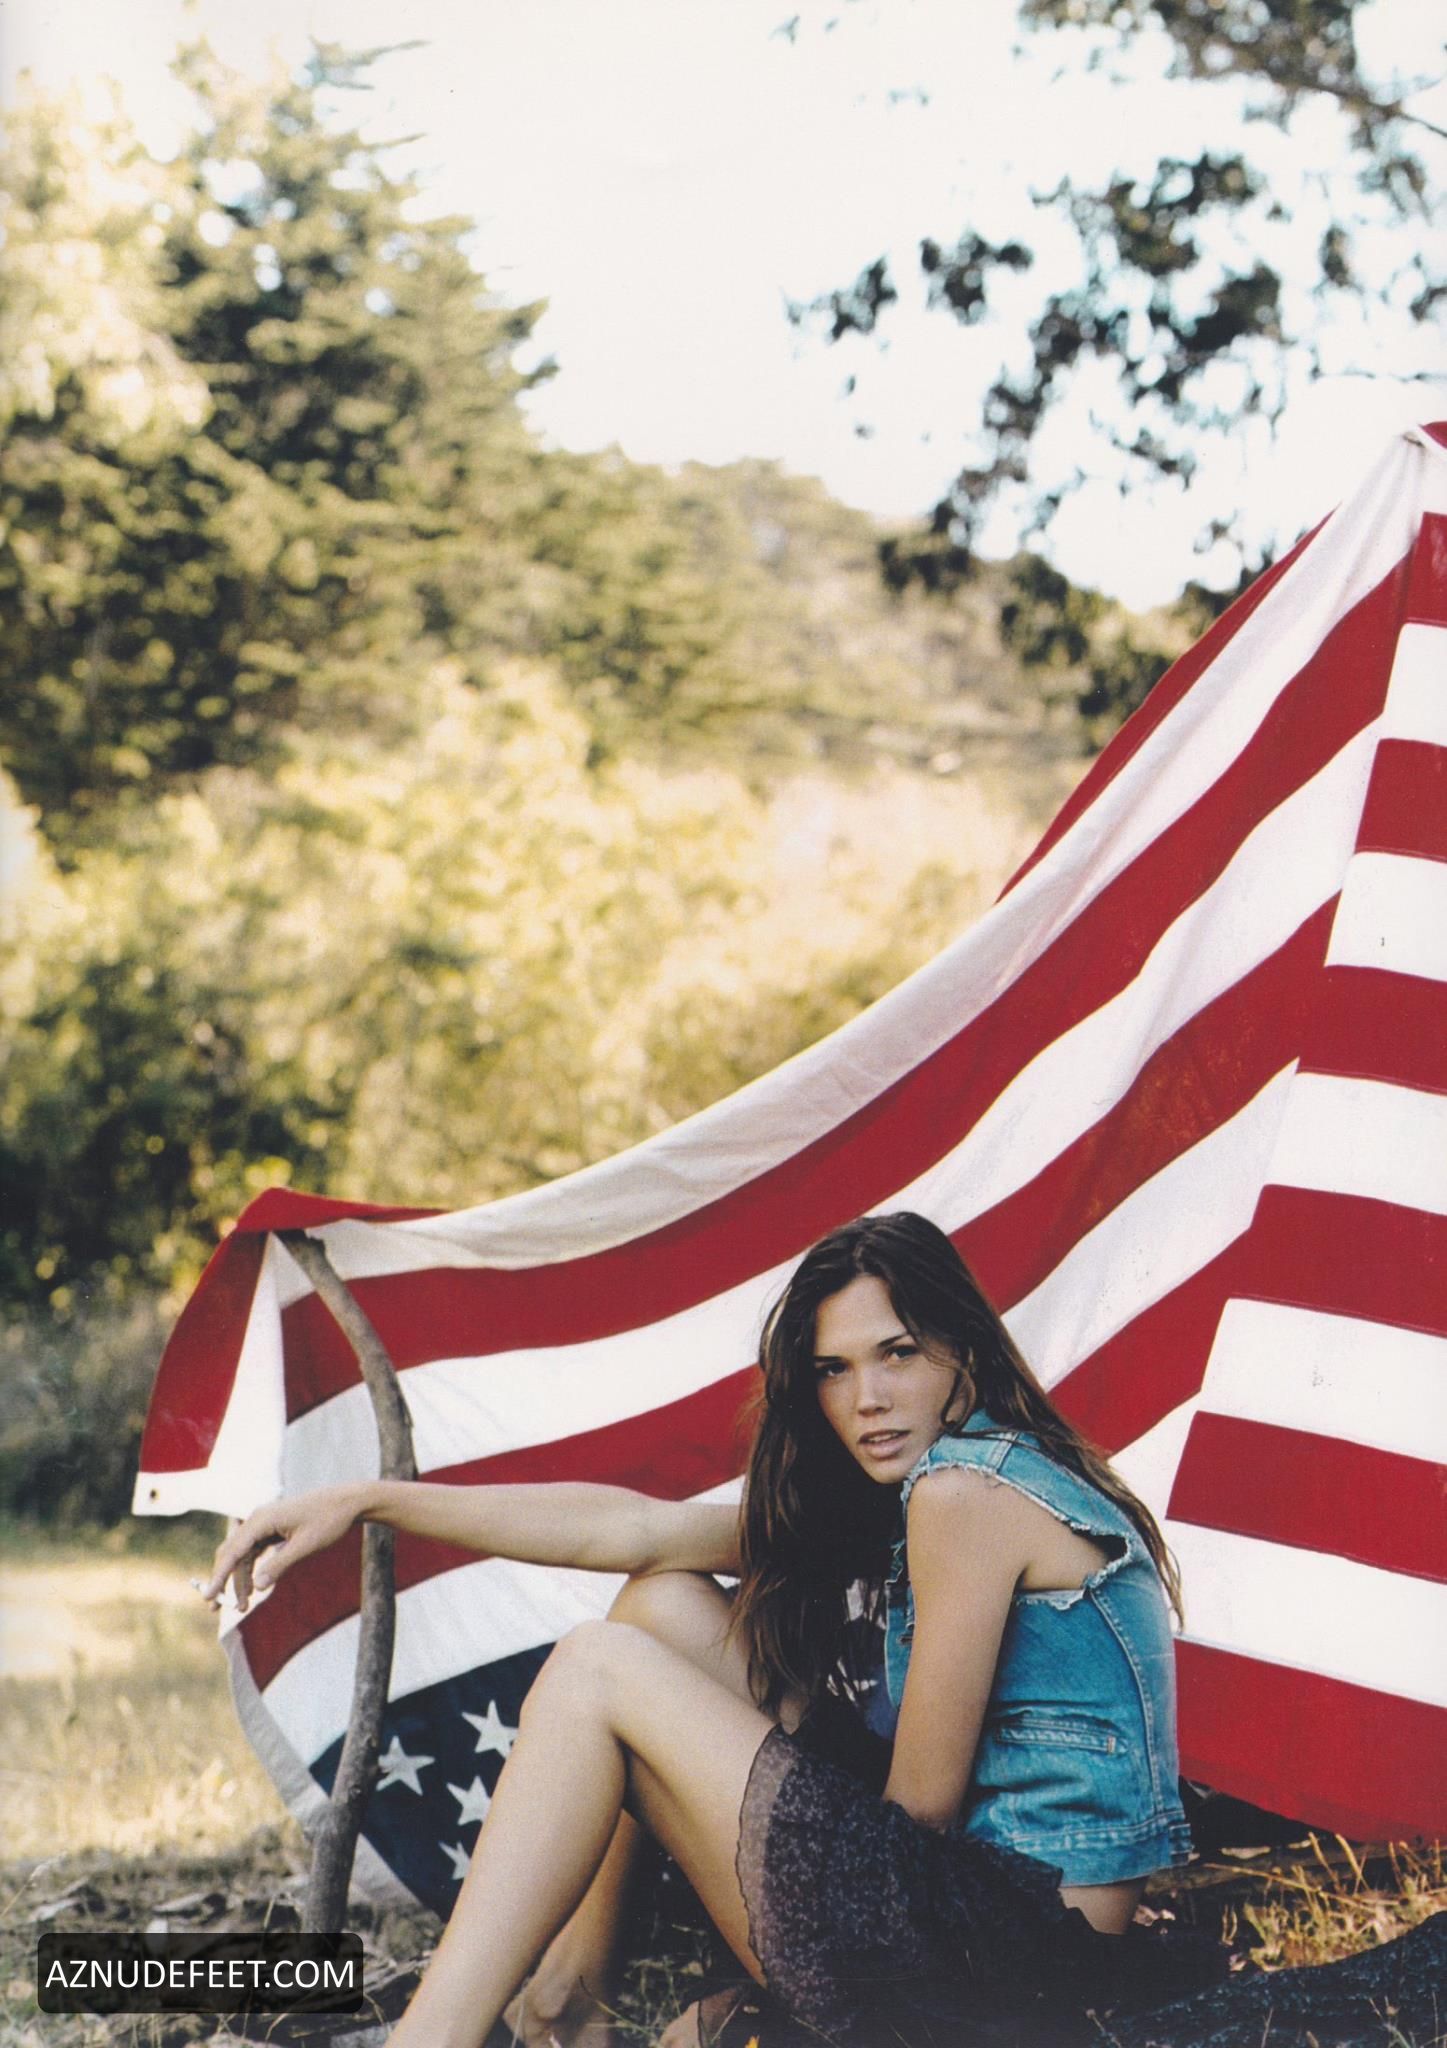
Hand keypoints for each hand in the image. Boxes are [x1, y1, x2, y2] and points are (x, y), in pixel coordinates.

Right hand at [200, 1483, 365, 1612]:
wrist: (347, 1502)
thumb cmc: (328, 1520)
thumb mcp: (305, 1545)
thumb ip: (279, 1565)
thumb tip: (257, 1587)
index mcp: (262, 1519)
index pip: (233, 1551)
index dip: (219, 1575)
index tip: (208, 1596)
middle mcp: (258, 1519)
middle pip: (231, 1553)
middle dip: (223, 1580)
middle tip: (214, 1607)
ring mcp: (264, 1524)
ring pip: (242, 1555)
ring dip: (239, 1580)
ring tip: (242, 1606)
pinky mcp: (272, 1529)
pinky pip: (253, 1552)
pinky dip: (250, 1571)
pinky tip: (251, 1589)